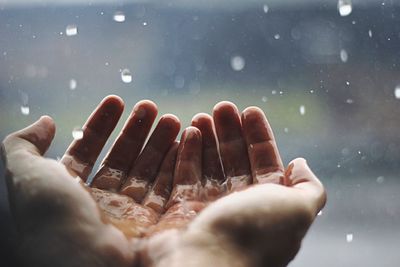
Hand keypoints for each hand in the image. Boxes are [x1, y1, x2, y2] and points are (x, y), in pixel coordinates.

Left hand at [2, 95, 182, 265]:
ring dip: (160, 143)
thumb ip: (24, 146)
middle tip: (151, 106)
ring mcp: (131, 215)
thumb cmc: (54, 222)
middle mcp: (101, 204)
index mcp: (71, 193)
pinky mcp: (156, 224)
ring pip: (148, 172)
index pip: (88, 151)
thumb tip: (45, 122)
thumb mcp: (27, 177)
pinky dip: (178, 164)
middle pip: (123, 159)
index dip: (100, 125)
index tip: (116, 100)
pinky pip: (169, 188)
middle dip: (137, 131)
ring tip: (173, 118)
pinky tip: (183, 141)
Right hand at [146, 102, 326, 266]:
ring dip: (206, 139)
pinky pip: (183, 176)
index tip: (249, 110)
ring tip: (201, 116)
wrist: (202, 266)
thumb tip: (299, 163)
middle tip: (222, 107)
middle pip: (234, 161)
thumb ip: (308, 188)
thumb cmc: (252, 235)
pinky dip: (185, 154)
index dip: (260, 137)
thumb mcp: (296, 210)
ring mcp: (207, 209)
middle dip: (230, 132)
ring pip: (208, 166)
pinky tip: (186, 133)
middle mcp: (237, 208)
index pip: (265, 163)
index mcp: (266, 208)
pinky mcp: (179, 210)